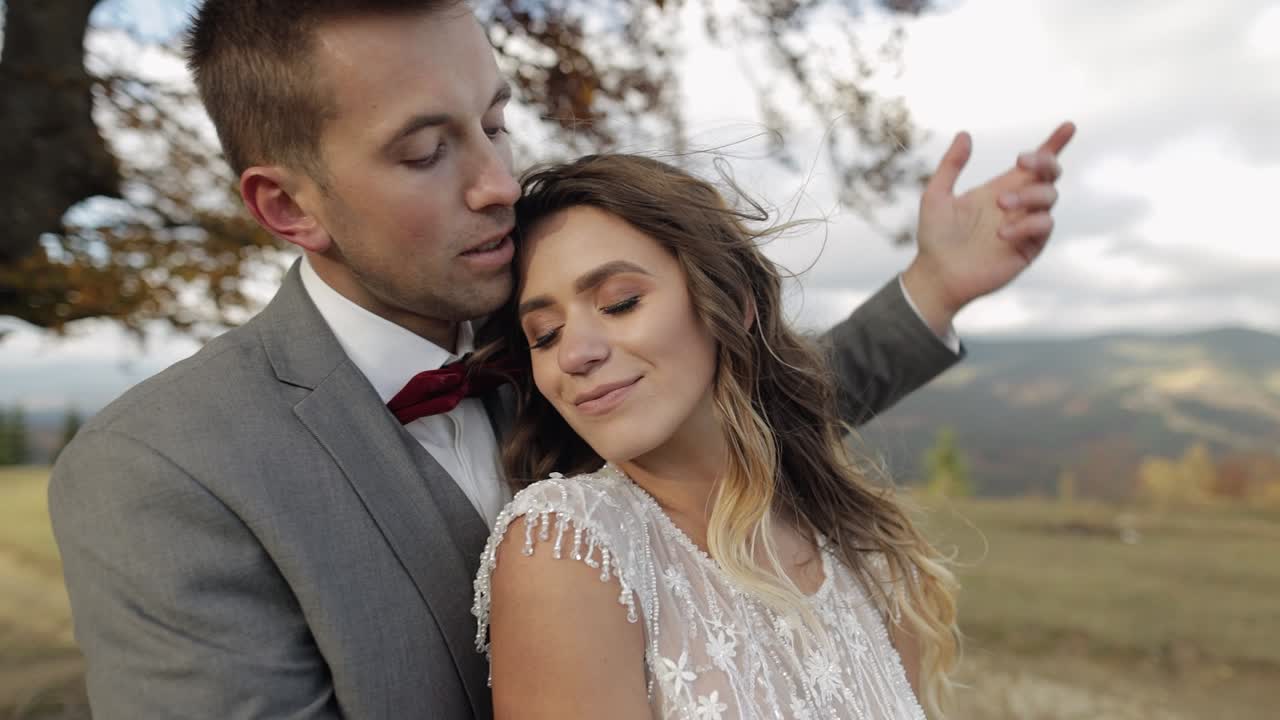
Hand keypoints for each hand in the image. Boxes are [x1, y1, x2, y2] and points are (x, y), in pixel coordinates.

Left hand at [902, 121, 1075, 333]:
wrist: (936, 275)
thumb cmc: (934, 237)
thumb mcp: (936, 196)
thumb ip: (950, 166)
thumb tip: (965, 134)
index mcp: (1000, 189)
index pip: (1035, 165)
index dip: (1054, 144)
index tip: (1068, 126)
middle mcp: (1019, 205)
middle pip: (1050, 175)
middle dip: (1044, 161)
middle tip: (1021, 162)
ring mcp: (1026, 226)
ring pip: (1050, 197)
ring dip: (1029, 194)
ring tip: (1000, 203)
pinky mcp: (1030, 248)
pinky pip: (1044, 227)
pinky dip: (1027, 224)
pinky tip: (1002, 233)